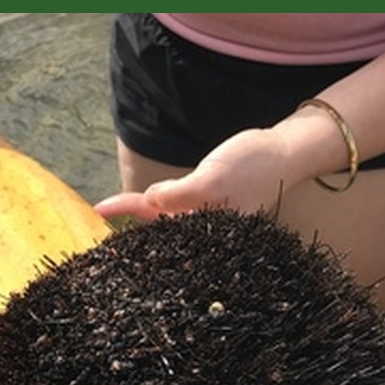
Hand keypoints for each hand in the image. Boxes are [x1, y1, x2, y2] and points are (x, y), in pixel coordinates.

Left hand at [95, 128, 295, 220]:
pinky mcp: (211, 205)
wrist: (283, 152)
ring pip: (168, 218)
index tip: (101, 208)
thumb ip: (181, 195)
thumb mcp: (212, 179)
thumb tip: (149, 202)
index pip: (159, 226)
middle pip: (160, 229)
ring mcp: (207, 217)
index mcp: (205, 231)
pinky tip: (147, 201)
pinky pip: (179, 207)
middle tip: (101, 210)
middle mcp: (205, 229)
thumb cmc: (253, 166)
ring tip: (113, 208)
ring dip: (144, 212)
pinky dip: (161, 203)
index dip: (129, 214)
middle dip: (132, 222)